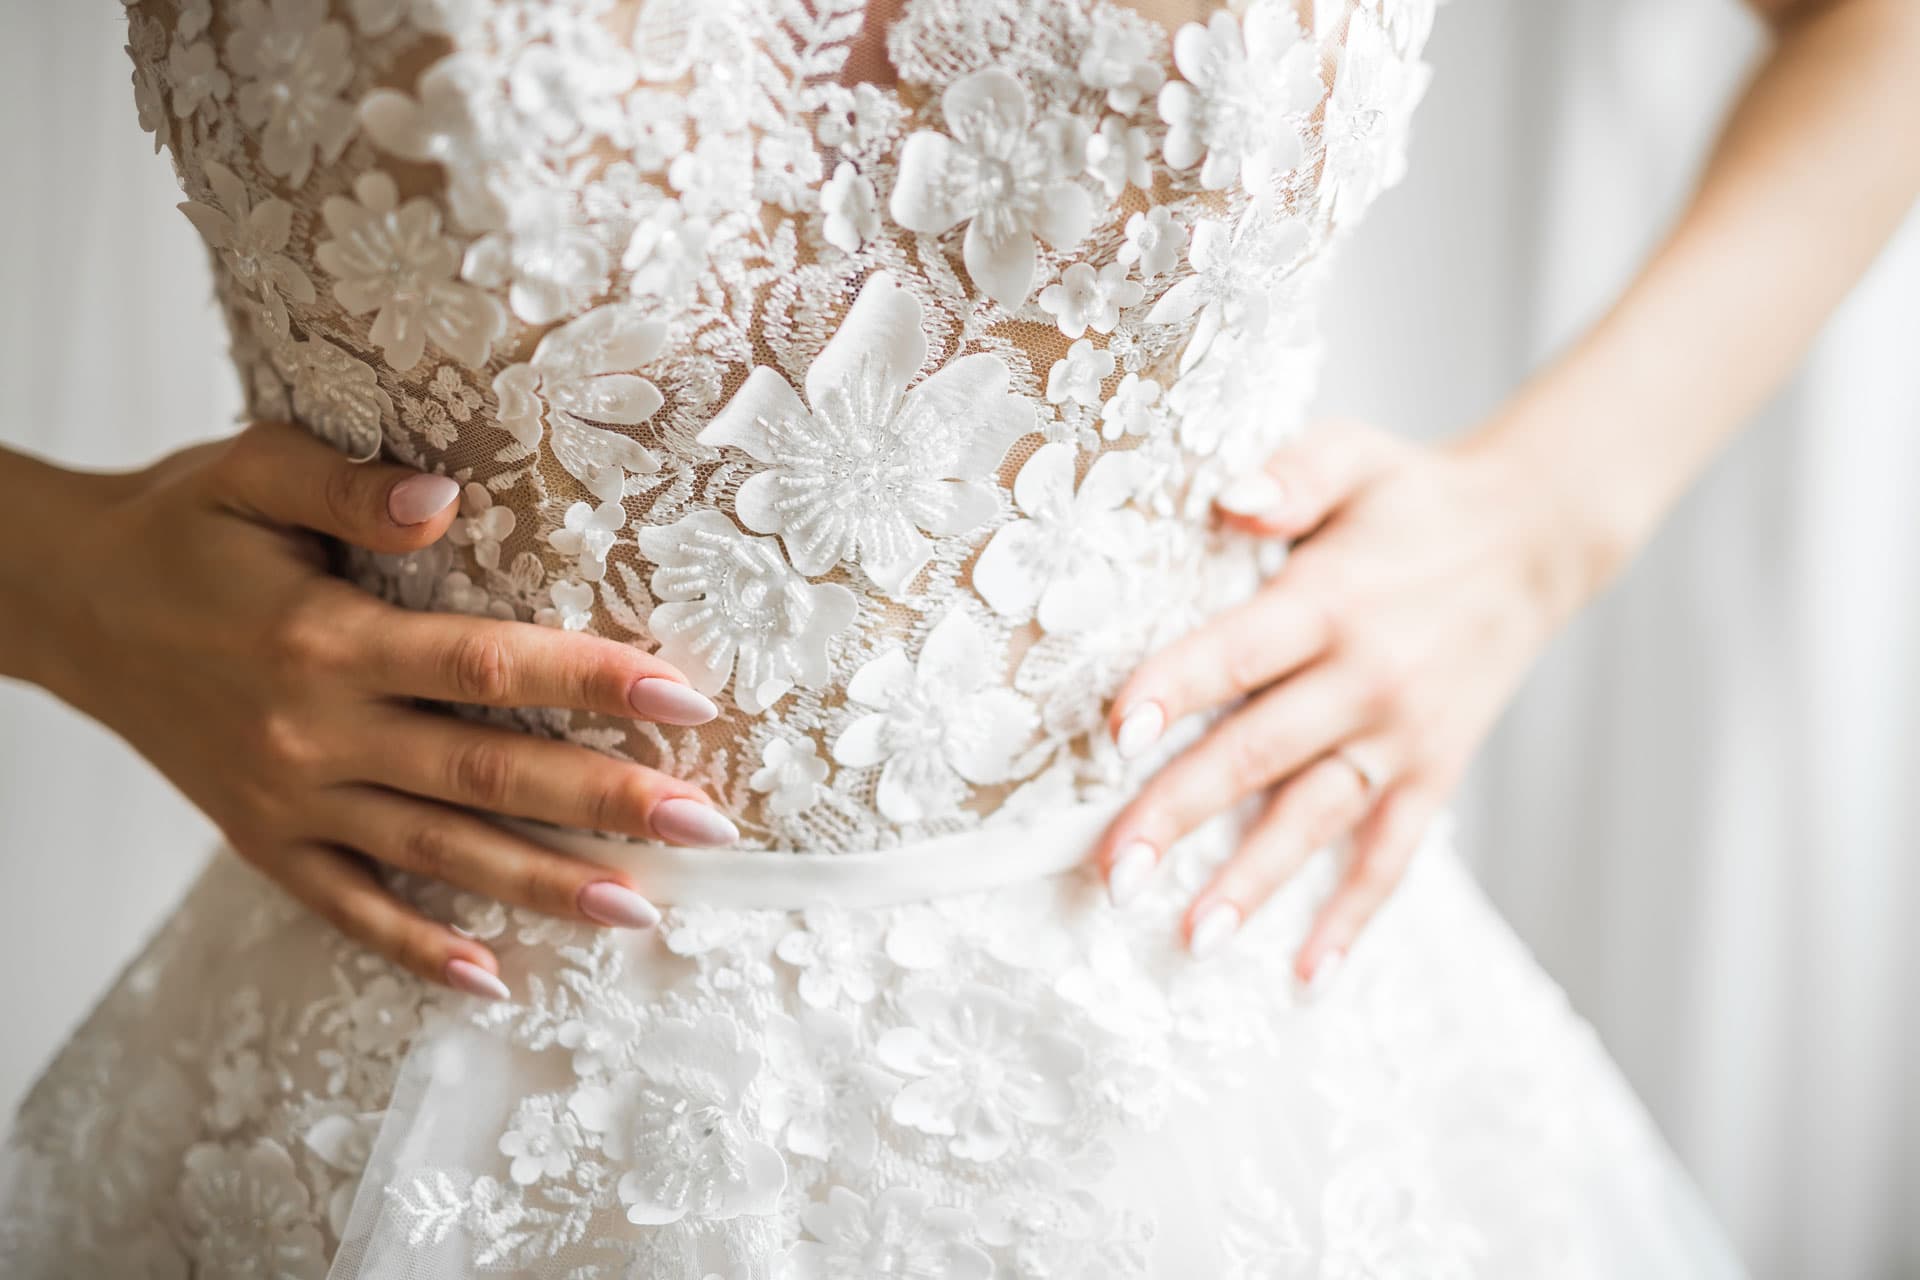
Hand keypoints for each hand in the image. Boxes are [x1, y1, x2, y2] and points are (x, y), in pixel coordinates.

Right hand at [32, 422, 735, 998]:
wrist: (65, 603)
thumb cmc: (179, 527)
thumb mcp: (252, 471)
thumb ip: (352, 485)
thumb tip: (448, 497)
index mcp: (326, 639)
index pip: (490, 666)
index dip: (595, 682)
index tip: (687, 701)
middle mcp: (315, 732)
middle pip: (488, 773)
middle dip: (606, 799)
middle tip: (707, 823)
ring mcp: (290, 799)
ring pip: (438, 852)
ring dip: (544, 885)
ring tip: (641, 908)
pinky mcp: (263, 840)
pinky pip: (347, 907)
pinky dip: (416, 946)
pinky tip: (491, 977)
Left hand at [1093, 420, 1590, 985]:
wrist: (1534, 538)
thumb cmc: (1414, 497)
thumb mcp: (1355, 456)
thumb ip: (1290, 473)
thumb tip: (1230, 495)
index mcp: (1331, 600)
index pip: (1239, 650)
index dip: (1177, 687)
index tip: (1116, 731)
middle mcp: (1366, 677)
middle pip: (1259, 752)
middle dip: (1180, 812)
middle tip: (1113, 871)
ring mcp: (1403, 735)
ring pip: (1316, 818)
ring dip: (1254, 881)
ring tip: (1192, 935)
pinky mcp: (1434, 771)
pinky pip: (1393, 853)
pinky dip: (1354, 915)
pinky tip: (1308, 971)